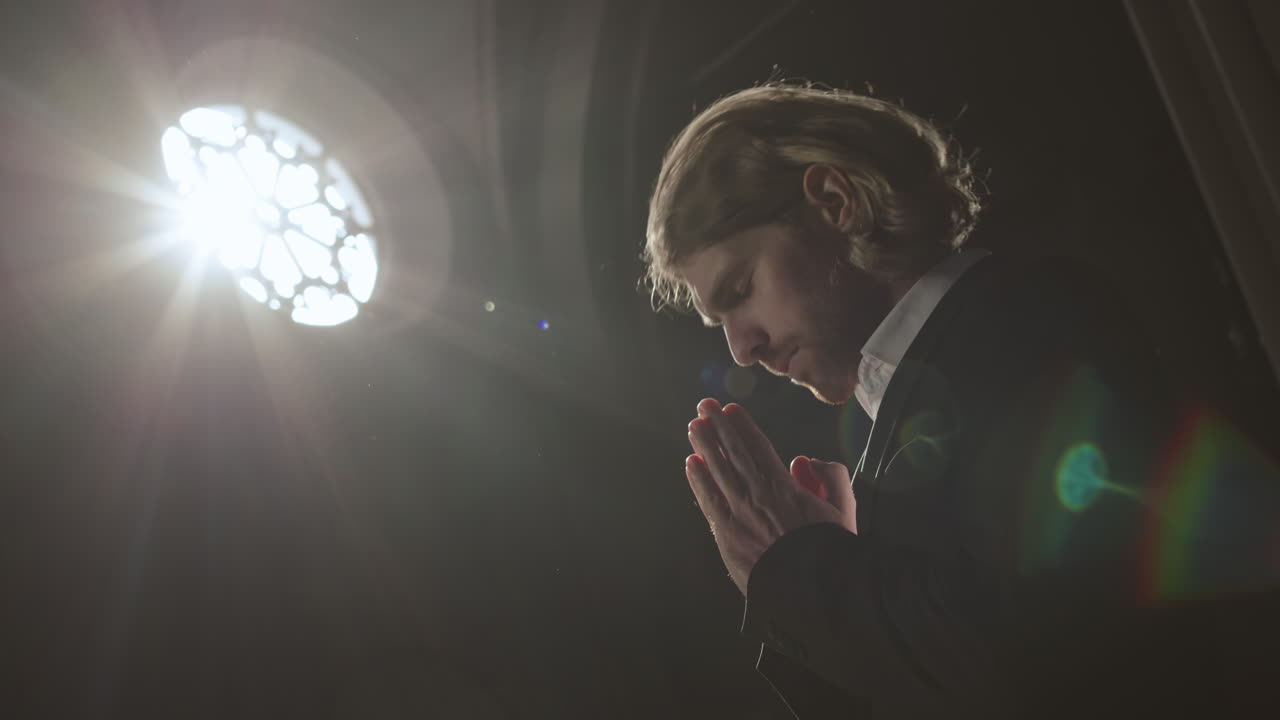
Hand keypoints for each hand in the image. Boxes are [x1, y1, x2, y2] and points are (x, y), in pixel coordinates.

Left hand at [685, 398, 856, 595]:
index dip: (742, 426)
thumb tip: (804, 460)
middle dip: (717, 427)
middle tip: (704, 405)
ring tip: (694, 426)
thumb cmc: (829, 551)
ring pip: (717, 471)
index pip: (758, 447)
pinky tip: (690, 463)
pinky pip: (708, 501)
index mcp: (786, 486)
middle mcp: (759, 494)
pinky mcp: (727, 535)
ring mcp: (740, 514)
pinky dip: (698, 481)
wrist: (814, 589)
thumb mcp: (844, 509)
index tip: (730, 409)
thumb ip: (832, 478)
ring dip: (704, 446)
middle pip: (733, 452)